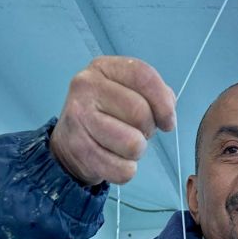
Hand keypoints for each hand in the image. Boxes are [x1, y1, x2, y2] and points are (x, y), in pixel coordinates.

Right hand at [49, 56, 176, 186]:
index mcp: (103, 67)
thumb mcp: (126, 93)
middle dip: (148, 130)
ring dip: (137, 152)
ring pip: (133, 144)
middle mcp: (87, 87)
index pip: (143, 76)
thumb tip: (168, 108)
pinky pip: (123, 170)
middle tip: (137, 133)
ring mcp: (79, 118)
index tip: (168, 122)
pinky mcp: (79, 149)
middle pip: (140, 112)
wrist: (69, 142)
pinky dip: (126, 171)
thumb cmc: (106, 116)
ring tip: (124, 146)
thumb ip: (153, 94)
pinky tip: (115, 161)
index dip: (164, 103)